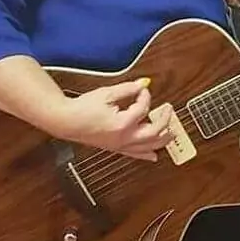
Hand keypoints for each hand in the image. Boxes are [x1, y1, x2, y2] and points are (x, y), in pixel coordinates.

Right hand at [57, 78, 173, 161]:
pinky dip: (147, 154)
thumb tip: (143, 84)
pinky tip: (154, 156)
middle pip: (155, 132)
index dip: (145, 95)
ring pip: (149, 146)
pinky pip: (135, 154)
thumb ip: (128, 89)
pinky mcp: (116, 148)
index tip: (143, 89)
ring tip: (172, 132)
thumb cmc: (83, 108)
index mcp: (123, 123)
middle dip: (165, 120)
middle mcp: (125, 138)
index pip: (143, 107)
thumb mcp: (107, 93)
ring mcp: (121, 145)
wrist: (67, 121)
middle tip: (169, 110)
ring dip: (163, 139)